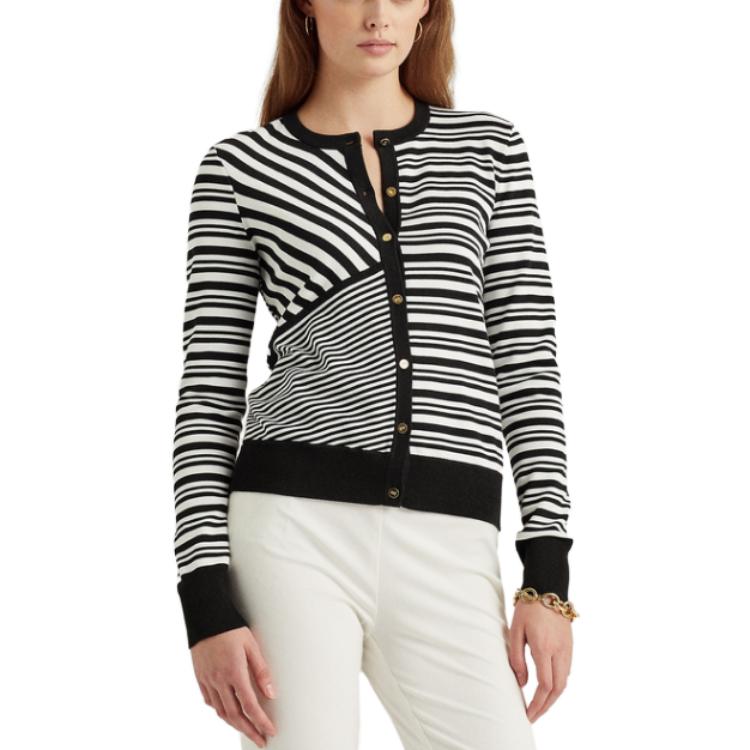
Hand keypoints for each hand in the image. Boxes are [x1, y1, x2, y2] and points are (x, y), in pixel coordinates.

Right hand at [191, 626, 277, 746]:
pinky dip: (220, 711)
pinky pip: (210, 701)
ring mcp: (208, 680)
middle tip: (260, 740)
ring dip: (235, 725)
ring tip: (247, 730)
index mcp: (234, 672)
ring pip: (221, 712)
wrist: (205, 617)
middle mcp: (219, 680)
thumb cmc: (230, 628)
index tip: (270, 731)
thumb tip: (271, 693)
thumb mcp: (252, 645)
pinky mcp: (200, 677)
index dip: (261, 722)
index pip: (250, 705)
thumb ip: (261, 670)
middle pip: (235, 715)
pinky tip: (227, 712)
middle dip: (249, 730)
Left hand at [508, 600, 572, 722]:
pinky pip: (566, 672)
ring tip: (539, 707)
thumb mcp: (515, 630)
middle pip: (558, 689)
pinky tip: (548, 689)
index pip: (544, 685)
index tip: (527, 714)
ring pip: (564, 682)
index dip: (537, 704)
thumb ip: (517, 657)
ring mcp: (568, 649)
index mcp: (544, 648)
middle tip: (533, 716)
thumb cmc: (528, 608)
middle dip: (545, 706)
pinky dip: (558, 685)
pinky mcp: (570, 646)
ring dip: (553, 698)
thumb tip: (522, 683)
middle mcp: (560, 651)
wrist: (549, 589)